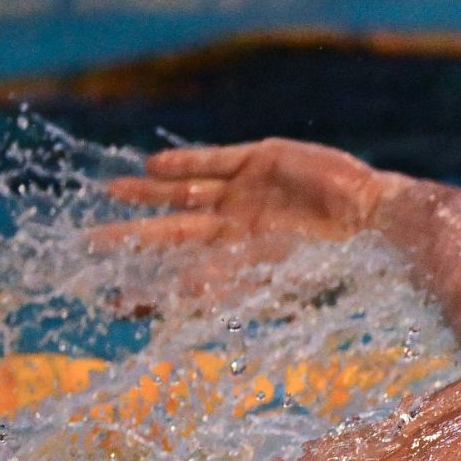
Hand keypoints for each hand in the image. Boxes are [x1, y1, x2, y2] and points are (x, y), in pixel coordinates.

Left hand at [91, 139, 386, 304]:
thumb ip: (228, 284)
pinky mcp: (260, 161)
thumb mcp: (276, 278)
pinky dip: (183, 163)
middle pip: (171, 235)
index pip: (183, 280)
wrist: (373, 216)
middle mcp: (237, 233)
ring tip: (110, 190)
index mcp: (241, 268)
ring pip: (184, 195)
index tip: (110, 299)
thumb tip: (177, 297)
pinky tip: (152, 164)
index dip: (149, 288)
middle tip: (87, 242)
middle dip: (131, 238)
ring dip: (147, 195)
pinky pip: (214, 161)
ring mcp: (247, 195)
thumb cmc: (333, 259)